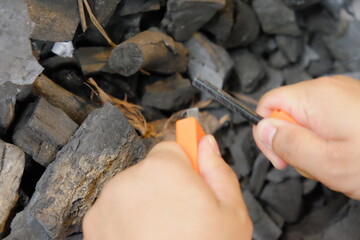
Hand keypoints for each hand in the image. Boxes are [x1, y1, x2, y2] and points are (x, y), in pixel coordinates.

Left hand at [83, 136, 252, 239]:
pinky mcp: (94, 226)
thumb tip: (206, 144)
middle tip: (183, 217)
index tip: (190, 180)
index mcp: (162, 169)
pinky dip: (127, 221)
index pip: (171, 148)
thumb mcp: (231, 211)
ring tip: (164, 233)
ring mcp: (107, 204)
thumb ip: (217, 170)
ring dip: (145, 205)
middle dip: (166, 187)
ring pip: (133, 191)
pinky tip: (145, 239)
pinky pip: (116, 211)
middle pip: (151, 170)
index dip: (185, 167)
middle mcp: (128, 181)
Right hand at [253, 75, 359, 198]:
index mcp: (315, 97)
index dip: (267, 134)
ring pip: (305, 120)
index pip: (266, 105)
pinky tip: (346, 154)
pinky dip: (328, 140)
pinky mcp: (351, 104)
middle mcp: (327, 89)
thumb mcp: (327, 162)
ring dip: (312, 145)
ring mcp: (341, 95)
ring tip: (335, 161)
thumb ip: (287, 144)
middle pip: (285, 113)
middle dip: (293, 142)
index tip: (282, 157)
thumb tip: (261, 129)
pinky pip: (324, 120)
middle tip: (315, 163)